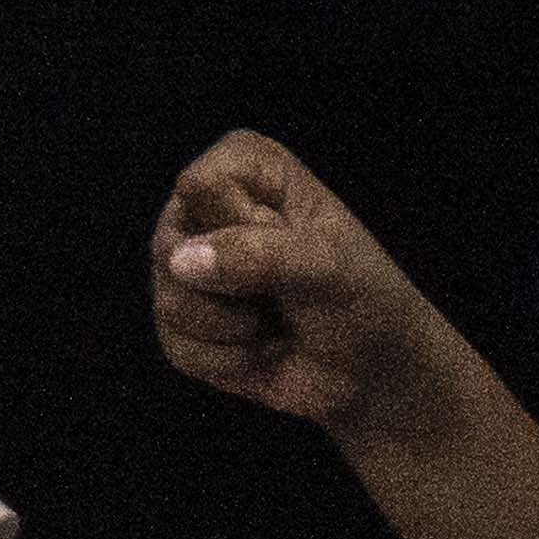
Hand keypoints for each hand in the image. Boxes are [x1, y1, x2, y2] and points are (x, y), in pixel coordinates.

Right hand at [154, 131, 457, 442]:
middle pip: (169, 244)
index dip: (238, 227)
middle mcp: (206, 209)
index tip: (287, 242)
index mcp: (246, 168)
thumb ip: (258, 254)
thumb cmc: (359, 297)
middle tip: (278, 294)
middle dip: (230, 288)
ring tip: (272, 325)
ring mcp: (189, 266)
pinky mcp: (182, 322)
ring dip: (232, 330)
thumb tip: (180, 261)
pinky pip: (174, 344)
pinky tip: (259, 352)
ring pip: (168, 299)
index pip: (200, 186)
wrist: (370, 371)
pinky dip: (225, 361)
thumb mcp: (325, 265)